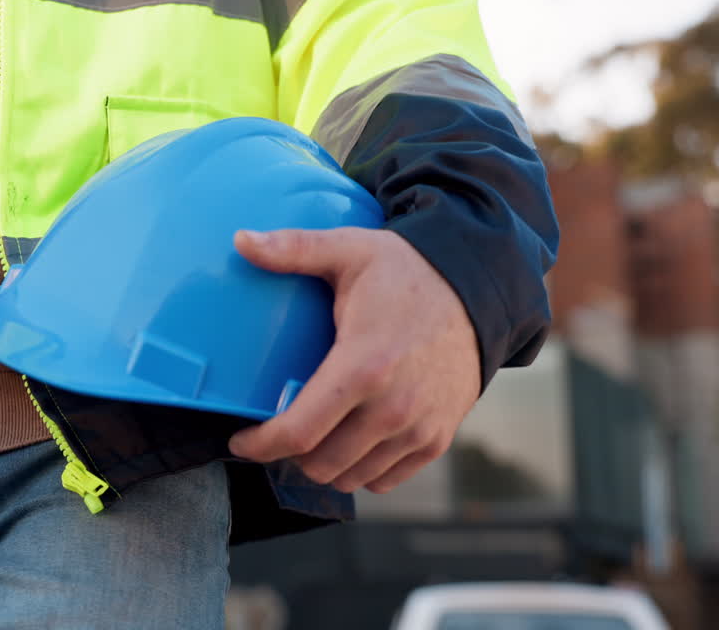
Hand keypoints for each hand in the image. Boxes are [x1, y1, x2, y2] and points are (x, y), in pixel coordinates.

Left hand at [228, 227, 479, 493]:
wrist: (478, 289)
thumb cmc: (406, 270)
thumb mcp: (349, 250)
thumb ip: (292, 249)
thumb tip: (240, 240)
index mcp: (363, 366)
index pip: (298, 432)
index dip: (260, 445)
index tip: (240, 441)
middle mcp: (393, 408)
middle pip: (320, 464)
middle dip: (288, 455)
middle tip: (277, 432)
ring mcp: (419, 428)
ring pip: (351, 477)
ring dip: (324, 464)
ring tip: (310, 438)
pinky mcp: (437, 439)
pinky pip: (386, 479)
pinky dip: (361, 469)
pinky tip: (347, 442)